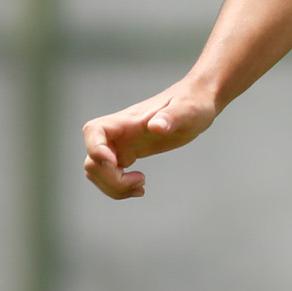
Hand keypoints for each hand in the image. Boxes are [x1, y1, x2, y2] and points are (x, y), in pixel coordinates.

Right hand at [82, 79, 222, 199]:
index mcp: (127, 120)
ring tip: (141, 187)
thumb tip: (155, 127)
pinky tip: (141, 188)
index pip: (93, 131)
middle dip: (110, 179)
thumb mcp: (188, 111)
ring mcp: (122, 143)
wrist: (198, 102)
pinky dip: (119, 186)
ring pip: (98, 170)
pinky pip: (110, 174)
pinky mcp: (129, 152)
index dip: (95, 150)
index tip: (116, 164)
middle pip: (92, 160)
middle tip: (141, 181)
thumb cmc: (194, 102)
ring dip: (114, 186)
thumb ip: (170, 117)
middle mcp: (119, 132)